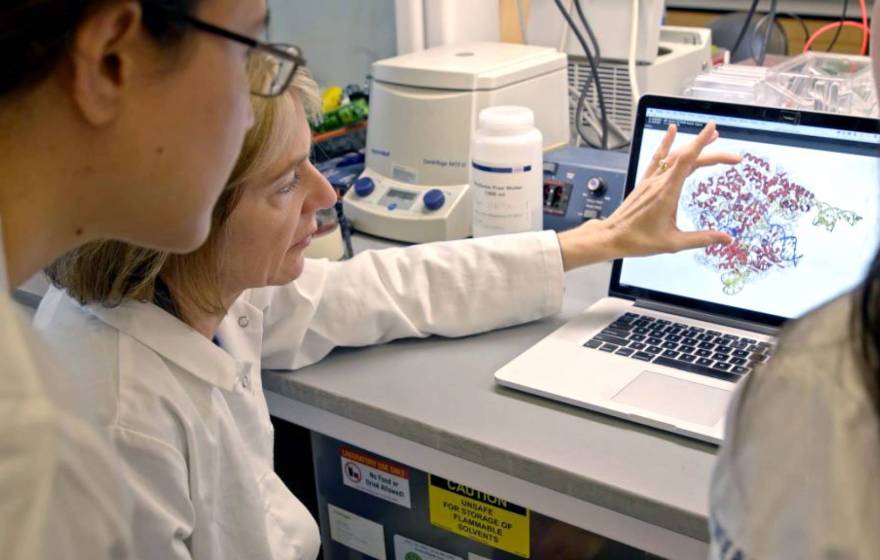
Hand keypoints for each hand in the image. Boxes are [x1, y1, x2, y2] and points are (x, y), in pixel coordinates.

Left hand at [558, 122, 739, 270]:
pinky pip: (656, 158)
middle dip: (711, 153)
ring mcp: (650, 180)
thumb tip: (726, 238)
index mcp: (667, 193)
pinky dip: (666, 143)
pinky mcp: (644, 182)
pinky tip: (672, 130)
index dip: (702, 144)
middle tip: (733, 157)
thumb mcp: (673, 243)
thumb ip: (701, 238)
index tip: (713, 130)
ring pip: (673, 155)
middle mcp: (658, 182)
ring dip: (692, 144)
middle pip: (686, 158)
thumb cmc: (639, 240)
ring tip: (711, 137)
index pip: (687, 161)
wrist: (612, 237)